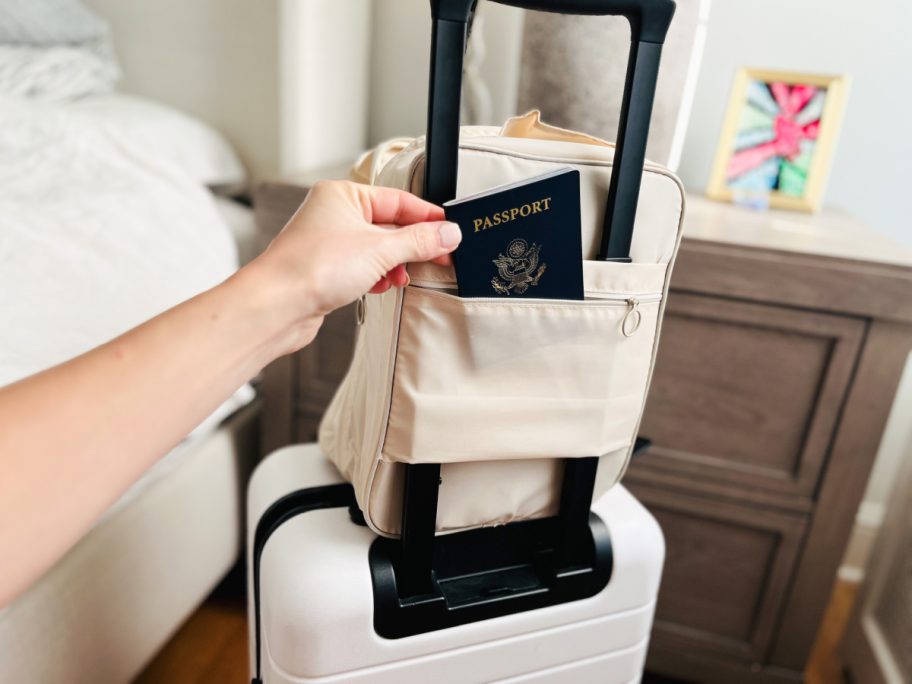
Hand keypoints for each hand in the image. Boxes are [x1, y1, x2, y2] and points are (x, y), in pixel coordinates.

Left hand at [243, 180, 461, 353]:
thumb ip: (418, 241)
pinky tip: (383, 285)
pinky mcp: (327, 270)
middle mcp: (334, 215)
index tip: (451, 231)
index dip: (427, 217)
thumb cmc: (312, 268)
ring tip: (404, 276)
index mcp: (343, 195)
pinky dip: (378, 276)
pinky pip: (364, 267)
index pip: (398, 200)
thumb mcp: (379, 250)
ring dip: (395, 264)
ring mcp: (329, 243)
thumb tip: (448, 233)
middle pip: (389, 225)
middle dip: (412, 244)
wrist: (275, 306)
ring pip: (377, 249)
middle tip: (440, 256)